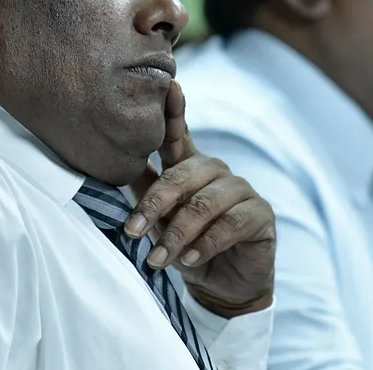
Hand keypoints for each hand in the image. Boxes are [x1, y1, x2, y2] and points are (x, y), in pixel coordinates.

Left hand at [125, 81, 275, 318]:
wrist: (223, 286)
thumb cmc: (187, 245)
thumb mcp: (159, 219)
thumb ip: (144, 190)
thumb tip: (111, 162)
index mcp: (190, 166)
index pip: (179, 134)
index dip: (175, 111)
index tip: (170, 86)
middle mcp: (217, 171)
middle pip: (183, 175)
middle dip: (155, 204)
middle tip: (132, 231)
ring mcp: (242, 190)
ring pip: (205, 203)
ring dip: (177, 235)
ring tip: (156, 260)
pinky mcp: (261, 214)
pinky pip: (230, 224)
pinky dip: (205, 244)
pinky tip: (189, 260)